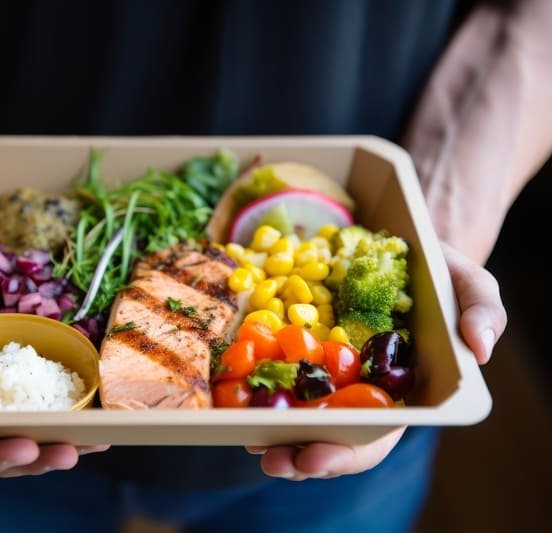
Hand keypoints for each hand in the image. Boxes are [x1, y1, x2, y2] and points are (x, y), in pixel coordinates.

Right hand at [0, 245, 109, 476]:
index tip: (22, 447)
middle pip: (3, 451)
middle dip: (36, 459)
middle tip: (69, 452)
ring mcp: (2, 392)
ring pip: (32, 437)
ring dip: (63, 445)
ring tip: (95, 445)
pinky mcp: (28, 375)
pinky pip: (52, 405)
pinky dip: (75, 418)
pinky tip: (99, 419)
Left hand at [249, 243, 506, 479]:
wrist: (399, 250)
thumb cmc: (439, 278)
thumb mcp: (469, 285)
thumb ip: (482, 312)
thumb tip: (480, 348)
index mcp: (397, 395)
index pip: (371, 437)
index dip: (343, 454)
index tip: (313, 457)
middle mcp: (356, 394)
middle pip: (327, 438)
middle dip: (298, 454)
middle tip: (271, 458)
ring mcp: (324, 376)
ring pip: (296, 417)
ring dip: (269, 432)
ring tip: (246, 435)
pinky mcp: (297, 351)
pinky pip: (274, 377)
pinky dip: (255, 391)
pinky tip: (233, 396)